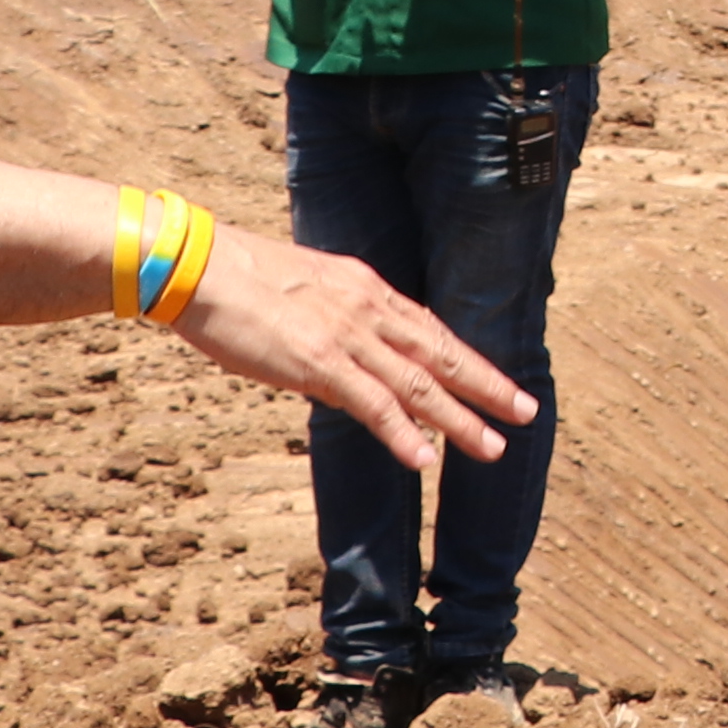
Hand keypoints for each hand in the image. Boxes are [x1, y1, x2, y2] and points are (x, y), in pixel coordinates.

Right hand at [165, 232, 535, 472]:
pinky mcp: (320, 361)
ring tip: (492, 448)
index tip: (498, 380)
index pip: (430, 329)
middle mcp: (368, 309)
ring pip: (418, 383)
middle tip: (526, 412)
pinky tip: (426, 458)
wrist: (201, 268)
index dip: (467, 358)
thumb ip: (337, 323)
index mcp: (366, 288)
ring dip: (459, 419)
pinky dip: (402, 432)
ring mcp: (348, 335)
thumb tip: (350, 364)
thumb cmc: (241, 281)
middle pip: (440, 353)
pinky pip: (372, 403)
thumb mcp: (307, 292)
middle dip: (486, 386)